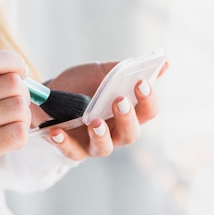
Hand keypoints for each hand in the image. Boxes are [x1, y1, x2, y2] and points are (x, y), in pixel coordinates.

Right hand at [0, 50, 31, 207]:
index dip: (13, 63)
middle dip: (24, 97)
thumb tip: (22, 73)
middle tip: (15, 111)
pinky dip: (21, 138)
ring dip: (23, 120)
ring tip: (10, 128)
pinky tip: (8, 143)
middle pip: (12, 84)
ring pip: (19, 108)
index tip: (20, 76)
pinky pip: (18, 133)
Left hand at [40, 61, 167, 160]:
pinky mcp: (73, 149)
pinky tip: (57, 131)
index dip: (148, 99)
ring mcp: (94, 143)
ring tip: (94, 121)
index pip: (147, 112)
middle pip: (130, 134)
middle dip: (127, 118)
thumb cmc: (81, 86)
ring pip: (105, 147)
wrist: (49, 95)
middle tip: (119, 101)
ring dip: (101, 135)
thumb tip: (163, 63)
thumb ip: (126, 70)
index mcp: (128, 113)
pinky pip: (71, 151)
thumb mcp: (101, 73)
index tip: (141, 83)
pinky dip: (64, 142)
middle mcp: (115, 132)